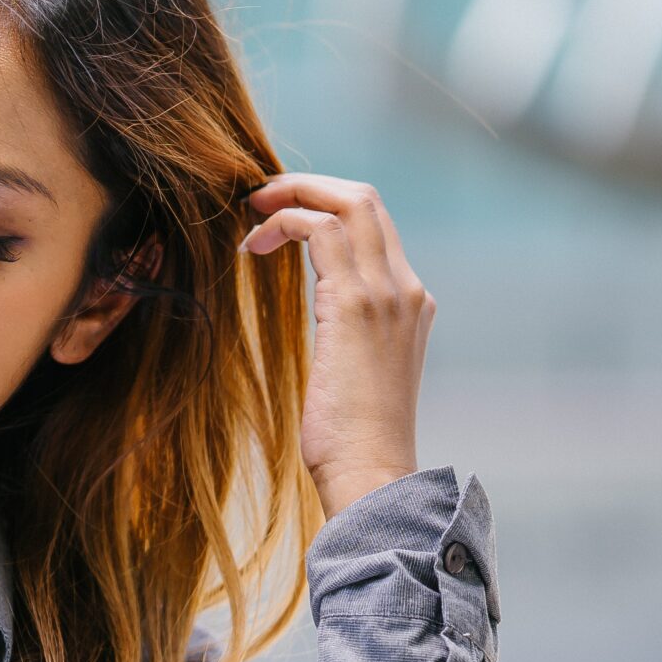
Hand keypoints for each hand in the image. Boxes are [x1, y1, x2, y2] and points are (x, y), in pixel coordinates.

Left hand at [241, 174, 433, 519]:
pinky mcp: (355, 304)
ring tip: (250, 212)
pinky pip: (320, 229)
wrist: (372, 475)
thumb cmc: (354, 442)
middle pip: (365, 198)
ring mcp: (388, 293)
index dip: (325, 207)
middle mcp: (407, 289)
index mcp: (411, 303)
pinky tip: (252, 247)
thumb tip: (322, 330)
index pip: (374, 226)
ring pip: (348, 201)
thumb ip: (349, 337)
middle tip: (259, 199)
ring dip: (292, 194)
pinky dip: (284, 221)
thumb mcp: (356, 375)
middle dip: (308, 186)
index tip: (279, 219)